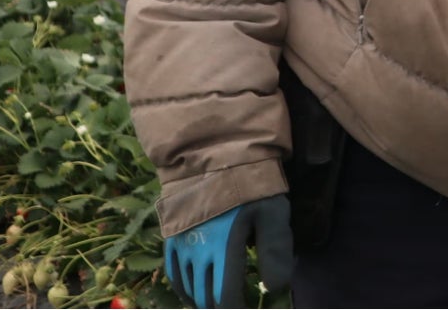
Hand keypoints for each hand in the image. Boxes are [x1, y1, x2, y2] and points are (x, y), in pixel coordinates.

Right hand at [163, 195, 293, 307]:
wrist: (213, 154)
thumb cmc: (248, 184)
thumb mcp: (272, 211)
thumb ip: (275, 250)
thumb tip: (276, 287)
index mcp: (224, 248)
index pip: (225, 298)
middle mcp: (197, 252)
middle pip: (205, 297)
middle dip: (219, 308)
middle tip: (236, 307)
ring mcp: (181, 246)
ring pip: (188, 288)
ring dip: (202, 301)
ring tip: (218, 304)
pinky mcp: (171, 237)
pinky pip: (173, 273)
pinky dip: (183, 289)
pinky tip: (193, 295)